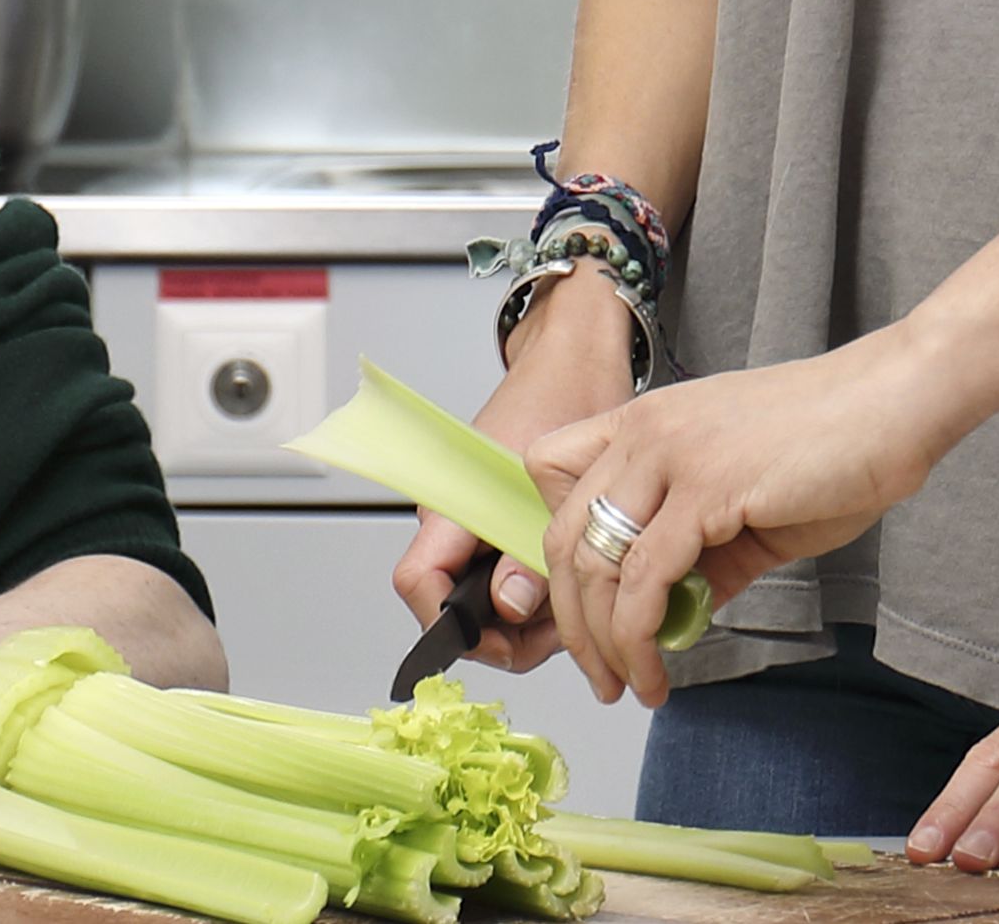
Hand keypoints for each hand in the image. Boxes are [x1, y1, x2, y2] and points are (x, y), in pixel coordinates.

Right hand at [391, 289, 639, 671]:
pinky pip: (508, 576)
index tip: (496, 641)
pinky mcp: (504, 523)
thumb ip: (531, 549)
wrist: (579, 358)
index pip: (419, 581)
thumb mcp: (558, 477)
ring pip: (485, 599)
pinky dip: (538, 591)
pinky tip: (572, 582)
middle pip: (455, 603)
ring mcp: (480, 523)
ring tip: (574, 604)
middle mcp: (459, 518)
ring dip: (527, 617)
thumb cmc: (565, 393)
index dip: (447, 623)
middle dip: (504, 632)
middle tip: (558, 631)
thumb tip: (510, 605)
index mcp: (455, 501)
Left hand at [520, 331, 972, 706]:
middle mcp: (643, 431)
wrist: (897, 404)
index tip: (587, 605)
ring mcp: (669, 455)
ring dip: (602, 644)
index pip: (551, 474)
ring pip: (594, 564)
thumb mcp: (746, 504)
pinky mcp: (706, 488)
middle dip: (571, 622)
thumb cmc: (836, 448)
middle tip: (600, 675)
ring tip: (631, 687)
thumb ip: (703, 554)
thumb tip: (674, 615)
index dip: (557, 547)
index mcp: (646, 422)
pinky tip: (659, 671)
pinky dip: (640, 639)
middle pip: (560, 537)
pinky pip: (644, 579)